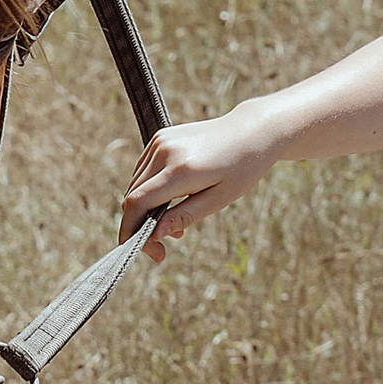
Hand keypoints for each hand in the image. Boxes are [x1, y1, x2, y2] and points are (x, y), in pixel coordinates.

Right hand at [118, 104, 284, 260]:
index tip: (147, 252)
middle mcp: (165, 151)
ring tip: (174, 226)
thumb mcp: (218, 200)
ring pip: (135, 184)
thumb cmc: (241, 168)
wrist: (250, 131)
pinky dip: (148, 191)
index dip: (132, 231)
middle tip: (162, 250)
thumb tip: (154, 235)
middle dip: (139, 227)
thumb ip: (184, 216)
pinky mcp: (161, 137)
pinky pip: (143, 171)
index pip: (138, 202)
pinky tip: (170, 203)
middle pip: (133, 195)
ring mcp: (161, 140)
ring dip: (144, 210)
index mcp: (181, 169)